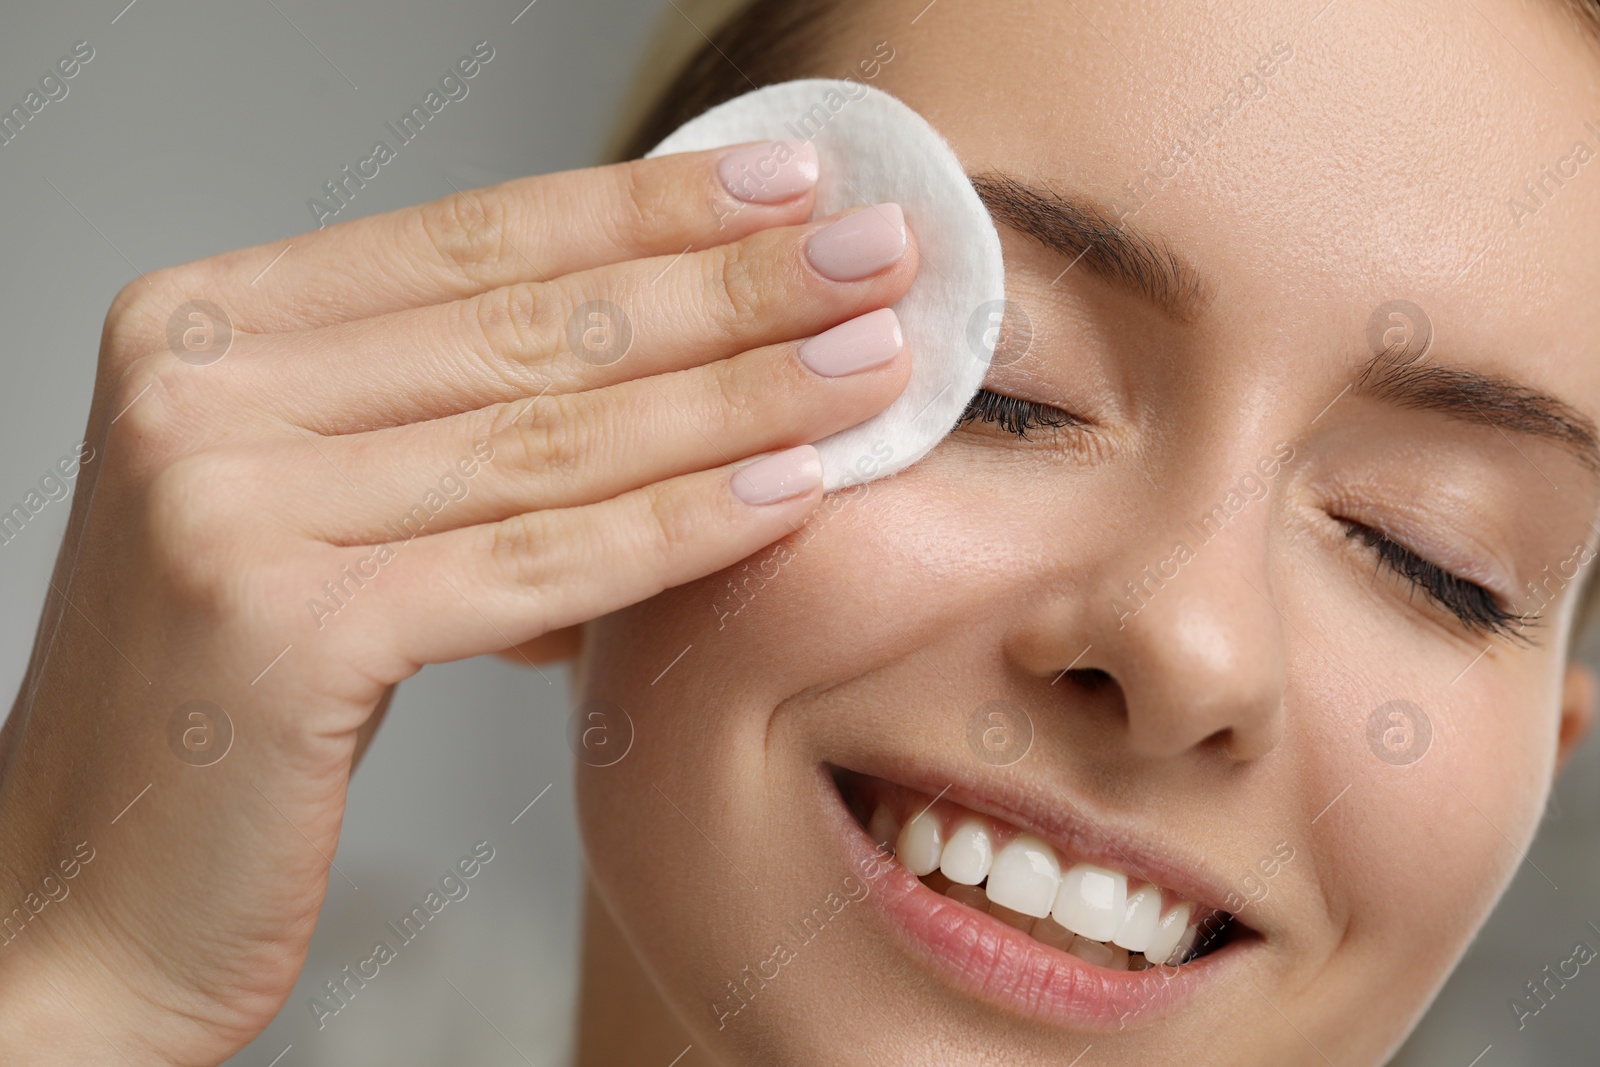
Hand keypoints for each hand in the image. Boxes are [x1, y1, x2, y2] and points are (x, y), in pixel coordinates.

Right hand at [0, 142, 916, 1062]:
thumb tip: (675, 386)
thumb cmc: (229, 699)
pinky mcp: (277, 631)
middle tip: (878, 256)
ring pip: (549, 436)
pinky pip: (532, 561)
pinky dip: (677, 526)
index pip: (472, 241)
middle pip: (528, 324)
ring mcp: (225, 503)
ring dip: (737, 395)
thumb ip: (451, 432)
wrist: (94, 889)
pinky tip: (792, 489)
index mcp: (206, 327)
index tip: (788, 185)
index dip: (647, 207)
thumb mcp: (321, 517)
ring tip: (870, 364)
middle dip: (727, 285)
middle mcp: (199, 389)